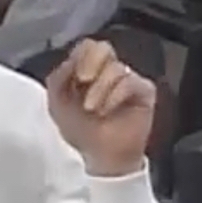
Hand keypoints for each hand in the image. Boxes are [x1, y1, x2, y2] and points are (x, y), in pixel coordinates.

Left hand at [44, 39, 157, 177]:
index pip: (87, 46)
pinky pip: (130, 82)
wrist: (100, 156)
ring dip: (99, 90)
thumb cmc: (81, 131)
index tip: (73, 76)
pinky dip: (114, 96)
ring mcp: (128, 79)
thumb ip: (57, 80)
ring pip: (115, 68)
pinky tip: (106, 111)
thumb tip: (69, 61)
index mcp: (88, 70)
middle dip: (89, 62)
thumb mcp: (58, 105)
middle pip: (103, 47)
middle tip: (83, 80)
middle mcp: (109, 71)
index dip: (79, 56)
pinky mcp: (144, 90)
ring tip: (92, 110)